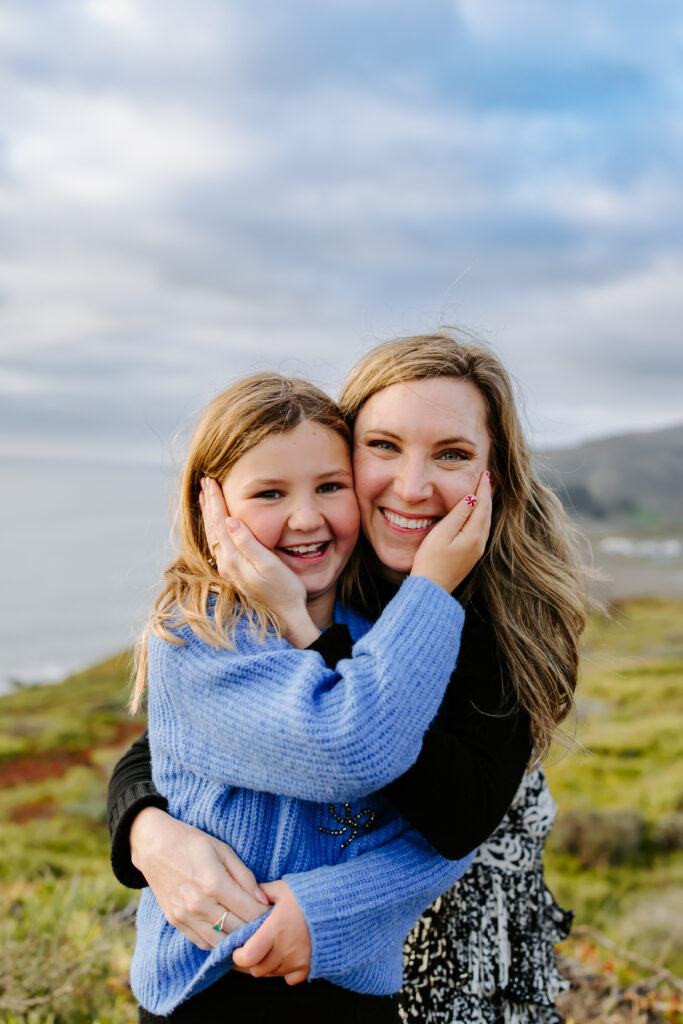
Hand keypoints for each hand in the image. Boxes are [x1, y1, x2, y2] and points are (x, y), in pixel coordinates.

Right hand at [130, 807, 269, 949]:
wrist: (154, 846)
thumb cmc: (192, 843)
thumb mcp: (223, 850)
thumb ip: (245, 876)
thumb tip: (264, 900)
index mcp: (214, 883)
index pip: (249, 912)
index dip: (265, 915)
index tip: (273, 913)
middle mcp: (199, 904)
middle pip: (237, 930)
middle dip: (255, 929)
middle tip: (265, 924)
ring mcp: (185, 916)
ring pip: (220, 943)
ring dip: (236, 939)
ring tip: (247, 930)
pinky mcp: (176, 922)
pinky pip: (203, 943)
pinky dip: (218, 942)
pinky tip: (226, 931)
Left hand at [199, 477, 319, 647]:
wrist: (286, 617)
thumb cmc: (284, 590)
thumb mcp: (270, 565)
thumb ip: (249, 544)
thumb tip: (230, 521)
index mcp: (233, 559)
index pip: (220, 522)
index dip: (216, 501)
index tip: (210, 481)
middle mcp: (226, 565)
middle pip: (212, 528)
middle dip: (209, 503)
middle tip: (205, 482)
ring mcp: (229, 571)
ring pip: (213, 537)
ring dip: (209, 515)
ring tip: (205, 498)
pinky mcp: (234, 574)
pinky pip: (218, 545)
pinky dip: (214, 529)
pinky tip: (216, 526)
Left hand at [232, 880, 310, 985]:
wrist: (339, 906)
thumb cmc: (308, 895)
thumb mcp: (283, 889)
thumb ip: (262, 892)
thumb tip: (247, 894)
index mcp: (275, 929)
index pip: (247, 957)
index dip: (238, 956)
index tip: (238, 947)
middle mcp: (285, 949)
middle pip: (257, 969)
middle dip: (251, 961)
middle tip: (253, 947)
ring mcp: (298, 961)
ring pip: (271, 974)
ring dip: (267, 965)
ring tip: (271, 948)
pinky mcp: (309, 967)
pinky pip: (289, 978)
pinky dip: (285, 971)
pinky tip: (286, 956)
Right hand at [410, 472, 491, 592]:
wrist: (432, 589)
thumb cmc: (431, 561)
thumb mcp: (442, 534)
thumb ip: (458, 515)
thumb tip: (472, 498)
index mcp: (474, 535)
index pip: (482, 505)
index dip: (483, 489)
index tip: (485, 474)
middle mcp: (479, 543)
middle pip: (487, 513)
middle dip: (487, 495)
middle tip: (487, 479)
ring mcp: (476, 551)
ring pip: (485, 522)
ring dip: (486, 506)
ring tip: (485, 493)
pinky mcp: (471, 556)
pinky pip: (481, 531)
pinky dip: (481, 517)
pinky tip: (477, 515)